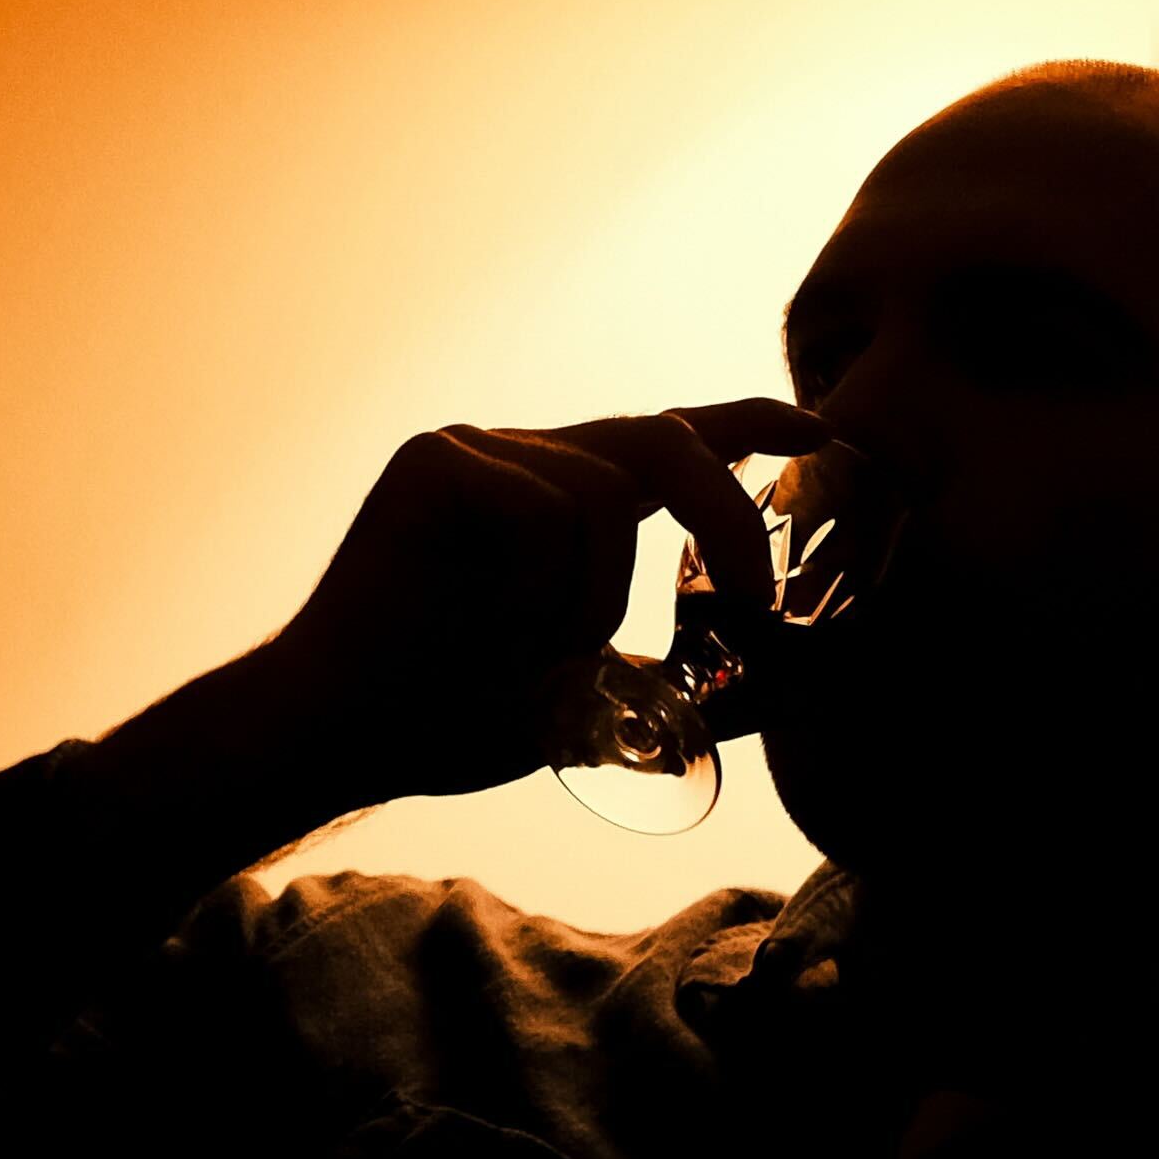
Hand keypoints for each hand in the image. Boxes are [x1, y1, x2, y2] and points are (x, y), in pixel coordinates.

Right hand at [234, 397, 826, 808]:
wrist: (338, 736)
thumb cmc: (445, 720)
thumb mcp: (593, 706)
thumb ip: (675, 683)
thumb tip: (782, 694)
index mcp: (555, 499)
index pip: (672, 437)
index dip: (750, 422)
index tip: (820, 427)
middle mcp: (518, 457)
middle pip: (662, 441)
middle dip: (724, 517)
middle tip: (754, 597)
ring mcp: (473, 450)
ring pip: (604, 493)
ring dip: (591, 595)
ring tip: (529, 655)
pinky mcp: (437, 463)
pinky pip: (546, 507)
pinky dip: (539, 588)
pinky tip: (487, 631)